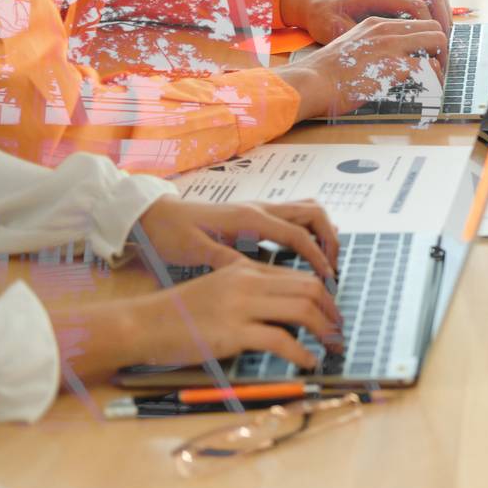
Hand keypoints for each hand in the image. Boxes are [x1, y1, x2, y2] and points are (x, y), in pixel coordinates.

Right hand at [51, 261, 343, 379]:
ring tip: (330, 346)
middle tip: (338, 330)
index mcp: (245, 270)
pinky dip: (301, 353)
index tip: (332, 313)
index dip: (323, 296)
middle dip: (332, 311)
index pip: (298, 276)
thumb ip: (249, 292)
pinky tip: (307, 362)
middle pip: (309, 289)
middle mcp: (247, 283)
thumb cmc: (178, 313)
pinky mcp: (232, 333)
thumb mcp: (218, 289)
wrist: (141, 323)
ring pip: (302, 310)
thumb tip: (282, 311)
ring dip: (324, 330)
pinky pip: (281, 341)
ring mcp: (240, 307)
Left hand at [134, 196, 338, 279]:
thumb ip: (224, 261)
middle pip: (313, 214)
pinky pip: (295, 215)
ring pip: (307, 210)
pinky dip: (309, 230)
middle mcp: (260, 209)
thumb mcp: (192, 251)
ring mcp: (259, 209)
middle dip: (330, 239)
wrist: (154, 214)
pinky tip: (306, 250)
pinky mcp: (255, 214)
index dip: (317, 256)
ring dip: (323, 231)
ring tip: (325, 259)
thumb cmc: (171, 233)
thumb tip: (253, 276)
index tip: (328, 279)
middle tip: (332, 268)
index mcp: (248, 220)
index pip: (296, 235)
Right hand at [276, 16, 448, 120]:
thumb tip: (393, 63)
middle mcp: (386, 29)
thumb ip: (374, 48)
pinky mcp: (393, 65)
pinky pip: (429, 66)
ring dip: (441, 61)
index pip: (417, 20)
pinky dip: (433, 78)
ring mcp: (391, 45)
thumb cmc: (327, 73)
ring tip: (436, 79)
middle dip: (441, 48)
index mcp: (375, 23)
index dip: (428, 38)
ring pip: (438, 41)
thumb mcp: (352, 49)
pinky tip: (426, 89)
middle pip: (434, 27)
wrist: (311, 82)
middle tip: (438, 68)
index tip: (429, 55)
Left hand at [281, 0, 451, 43]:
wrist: (311, 0)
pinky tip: (431, 33)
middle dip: (445, 21)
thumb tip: (382, 52)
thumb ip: (360, 38)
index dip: (431, 28)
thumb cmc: (321, 17)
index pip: (417, 7)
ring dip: (443, 15)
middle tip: (445, 47)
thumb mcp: (334, 30)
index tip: (436, 50)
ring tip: (442, 40)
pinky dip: (435, 13)